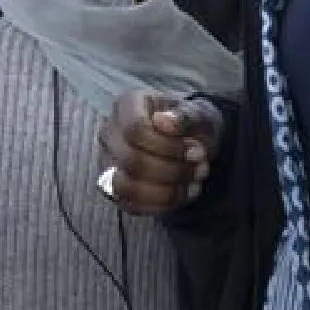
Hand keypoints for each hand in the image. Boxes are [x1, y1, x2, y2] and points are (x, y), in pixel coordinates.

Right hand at [99, 90, 222, 214]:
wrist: (190, 142)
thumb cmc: (191, 124)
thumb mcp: (198, 114)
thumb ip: (184, 116)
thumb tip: (164, 121)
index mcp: (126, 105)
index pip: (135, 129)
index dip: (168, 146)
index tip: (197, 150)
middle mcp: (109, 133)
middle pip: (131, 161)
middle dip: (173, 170)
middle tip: (202, 168)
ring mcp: (107, 162)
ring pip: (126, 187)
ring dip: (167, 191)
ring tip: (193, 183)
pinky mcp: (113, 189)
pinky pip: (131, 205)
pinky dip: (162, 204)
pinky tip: (183, 193)